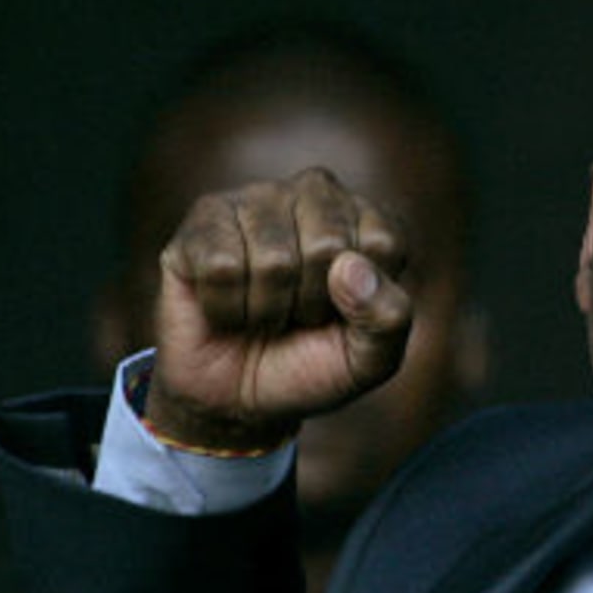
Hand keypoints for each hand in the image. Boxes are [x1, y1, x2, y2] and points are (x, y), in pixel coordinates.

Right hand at [143, 167, 413, 452]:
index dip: (362, 300)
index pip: (383, 245)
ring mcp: (257, 200)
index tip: (343, 314)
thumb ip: (388, 317)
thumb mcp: (370, 360)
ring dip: (267, 310)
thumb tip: (350, 265)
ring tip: (262, 312)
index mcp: (367, 219)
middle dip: (312, 303)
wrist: (236, 397)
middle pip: (328, 246)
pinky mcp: (204, 220)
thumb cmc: (311, 365)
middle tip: (297, 316)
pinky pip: (222, 267)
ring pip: (274, 260)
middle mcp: (315, 195)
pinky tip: (226, 306)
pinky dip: (226, 307)